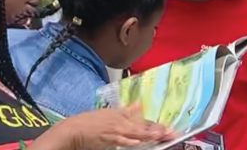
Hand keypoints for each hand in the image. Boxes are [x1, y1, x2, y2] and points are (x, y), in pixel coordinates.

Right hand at [52, 104, 175, 149]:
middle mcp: (122, 124)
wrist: (75, 129)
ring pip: (137, 134)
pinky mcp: (110, 140)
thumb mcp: (110, 112)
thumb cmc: (91, 121)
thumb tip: (139, 105)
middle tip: (171, 133)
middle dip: (158, 132)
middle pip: (144, 129)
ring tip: (162, 136)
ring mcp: (117, 132)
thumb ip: (126, 111)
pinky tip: (140, 141)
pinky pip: (124, 141)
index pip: (144, 122)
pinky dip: (133, 140)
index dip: (157, 126)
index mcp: (123, 117)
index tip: (168, 129)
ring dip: (150, 135)